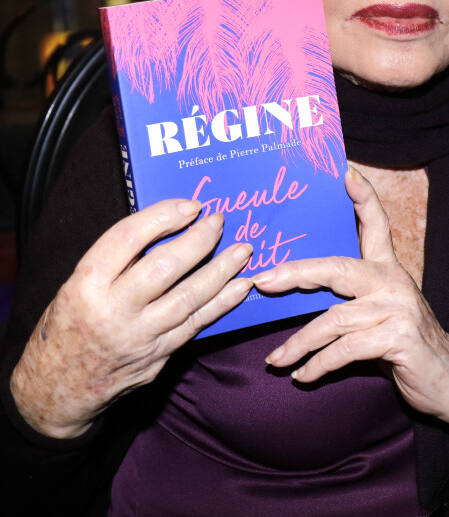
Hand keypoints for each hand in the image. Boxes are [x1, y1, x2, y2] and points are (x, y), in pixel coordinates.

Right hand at [11, 199, 252, 438]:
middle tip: (219, 221)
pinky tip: (239, 286)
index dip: (163, 216)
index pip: (128, 238)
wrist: (57, 390)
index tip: (190, 206)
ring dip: (221, 270)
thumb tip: (166, 225)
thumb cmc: (67, 326)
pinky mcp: (157, 357)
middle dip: (199, 240)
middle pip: (165, 267)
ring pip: (189, 297)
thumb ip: (115, 260)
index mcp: (86, 284)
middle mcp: (113, 311)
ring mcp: (139, 338)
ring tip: (243, 250)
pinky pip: (196, 325)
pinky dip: (222, 303)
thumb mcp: (75, 284)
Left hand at [252, 167, 448, 434]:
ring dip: (300, 342)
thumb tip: (293, 292)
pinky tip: (302, 375)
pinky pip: (346, 349)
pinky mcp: (399, 339)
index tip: (345, 171)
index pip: (376, 224)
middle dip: (295, 274)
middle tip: (262, 282)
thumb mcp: (380, 312)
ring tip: (277, 358)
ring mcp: (398, 309)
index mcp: (388, 269)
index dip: (362, 196)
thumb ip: (348, 298)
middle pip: (335, 269)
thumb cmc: (405, 345)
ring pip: (334, 319)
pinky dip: (319, 364)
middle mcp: (393, 282)